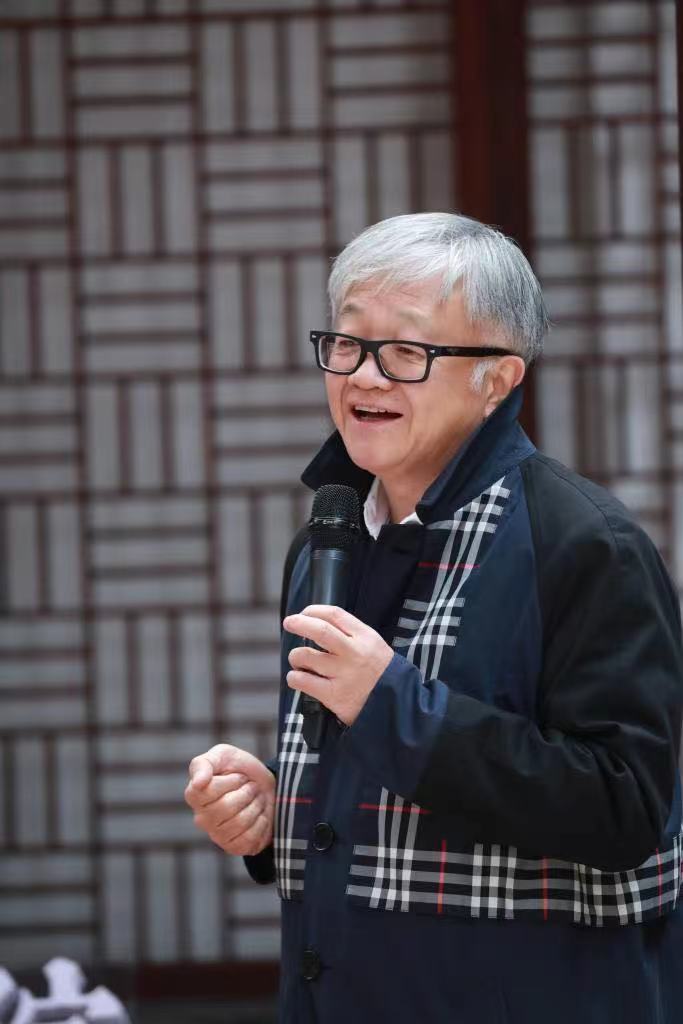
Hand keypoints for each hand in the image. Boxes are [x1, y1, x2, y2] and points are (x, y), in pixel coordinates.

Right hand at [184, 744, 274, 855]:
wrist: (264, 785)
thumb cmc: (239, 768)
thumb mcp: (222, 755)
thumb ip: (204, 764)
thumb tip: (198, 783)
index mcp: (194, 795)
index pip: (209, 791)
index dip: (231, 780)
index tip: (238, 775)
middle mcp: (202, 819)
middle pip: (226, 807)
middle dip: (247, 791)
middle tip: (251, 787)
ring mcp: (217, 835)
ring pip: (240, 822)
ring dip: (256, 805)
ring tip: (255, 799)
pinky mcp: (234, 847)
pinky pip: (250, 838)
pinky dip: (261, 822)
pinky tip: (259, 815)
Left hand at [283, 605, 393, 725]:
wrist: (396, 704)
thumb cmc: (379, 673)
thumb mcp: (374, 645)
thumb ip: (350, 634)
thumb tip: (317, 623)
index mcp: (365, 637)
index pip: (335, 615)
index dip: (314, 610)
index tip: (304, 613)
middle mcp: (354, 653)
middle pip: (320, 631)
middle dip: (299, 623)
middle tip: (289, 623)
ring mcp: (344, 675)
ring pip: (306, 656)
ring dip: (295, 656)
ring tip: (298, 660)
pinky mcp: (334, 695)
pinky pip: (303, 681)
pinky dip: (294, 677)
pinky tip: (297, 677)